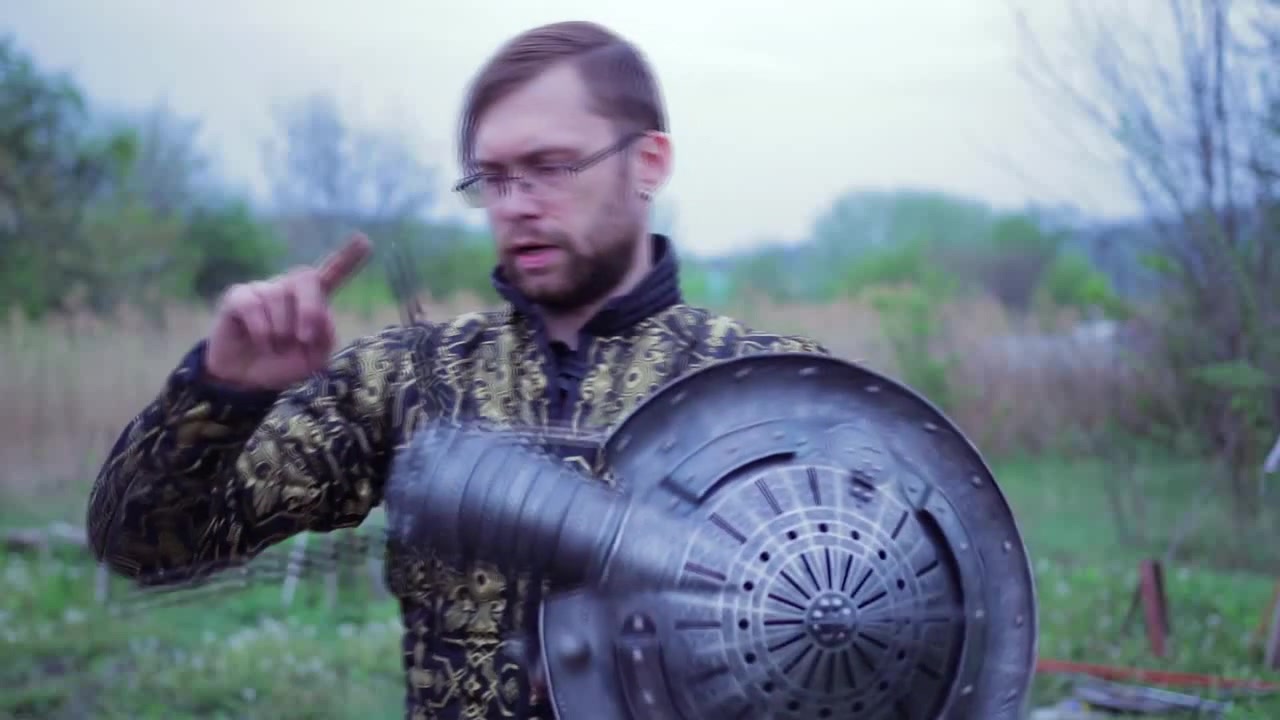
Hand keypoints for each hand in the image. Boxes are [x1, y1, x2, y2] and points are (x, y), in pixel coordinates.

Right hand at [204, 233, 371, 390]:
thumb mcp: (313, 359)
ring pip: (278, 297)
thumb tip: (321, 315)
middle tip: (304, 338)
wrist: (246, 380)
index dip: (348, 257)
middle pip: (307, 277)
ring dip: (280, 331)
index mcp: (314, 300)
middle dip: (309, 308)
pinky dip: (260, 332)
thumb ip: (326, 338)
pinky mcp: (239, 296)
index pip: (333, 273)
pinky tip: (260, 343)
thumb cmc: (284, 363)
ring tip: (275, 346)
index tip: (364, 240)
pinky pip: (253, 305)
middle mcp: (290, 289)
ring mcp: (264, 289)